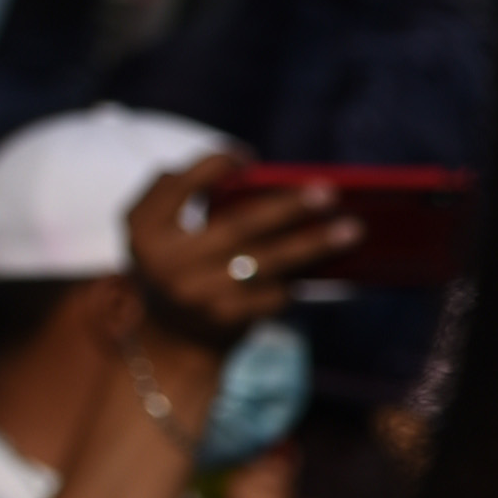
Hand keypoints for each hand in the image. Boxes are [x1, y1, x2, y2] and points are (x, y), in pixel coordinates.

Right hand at [134, 158, 348, 349]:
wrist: (172, 340)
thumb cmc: (181, 268)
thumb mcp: (163, 234)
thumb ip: (185, 199)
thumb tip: (254, 176)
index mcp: (144, 230)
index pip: (178, 185)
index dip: (213, 165)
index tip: (249, 158)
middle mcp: (165, 262)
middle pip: (237, 224)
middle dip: (288, 207)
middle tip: (329, 192)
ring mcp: (196, 293)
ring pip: (267, 260)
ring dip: (314, 243)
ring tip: (352, 230)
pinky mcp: (224, 319)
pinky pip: (275, 292)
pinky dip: (300, 279)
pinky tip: (329, 268)